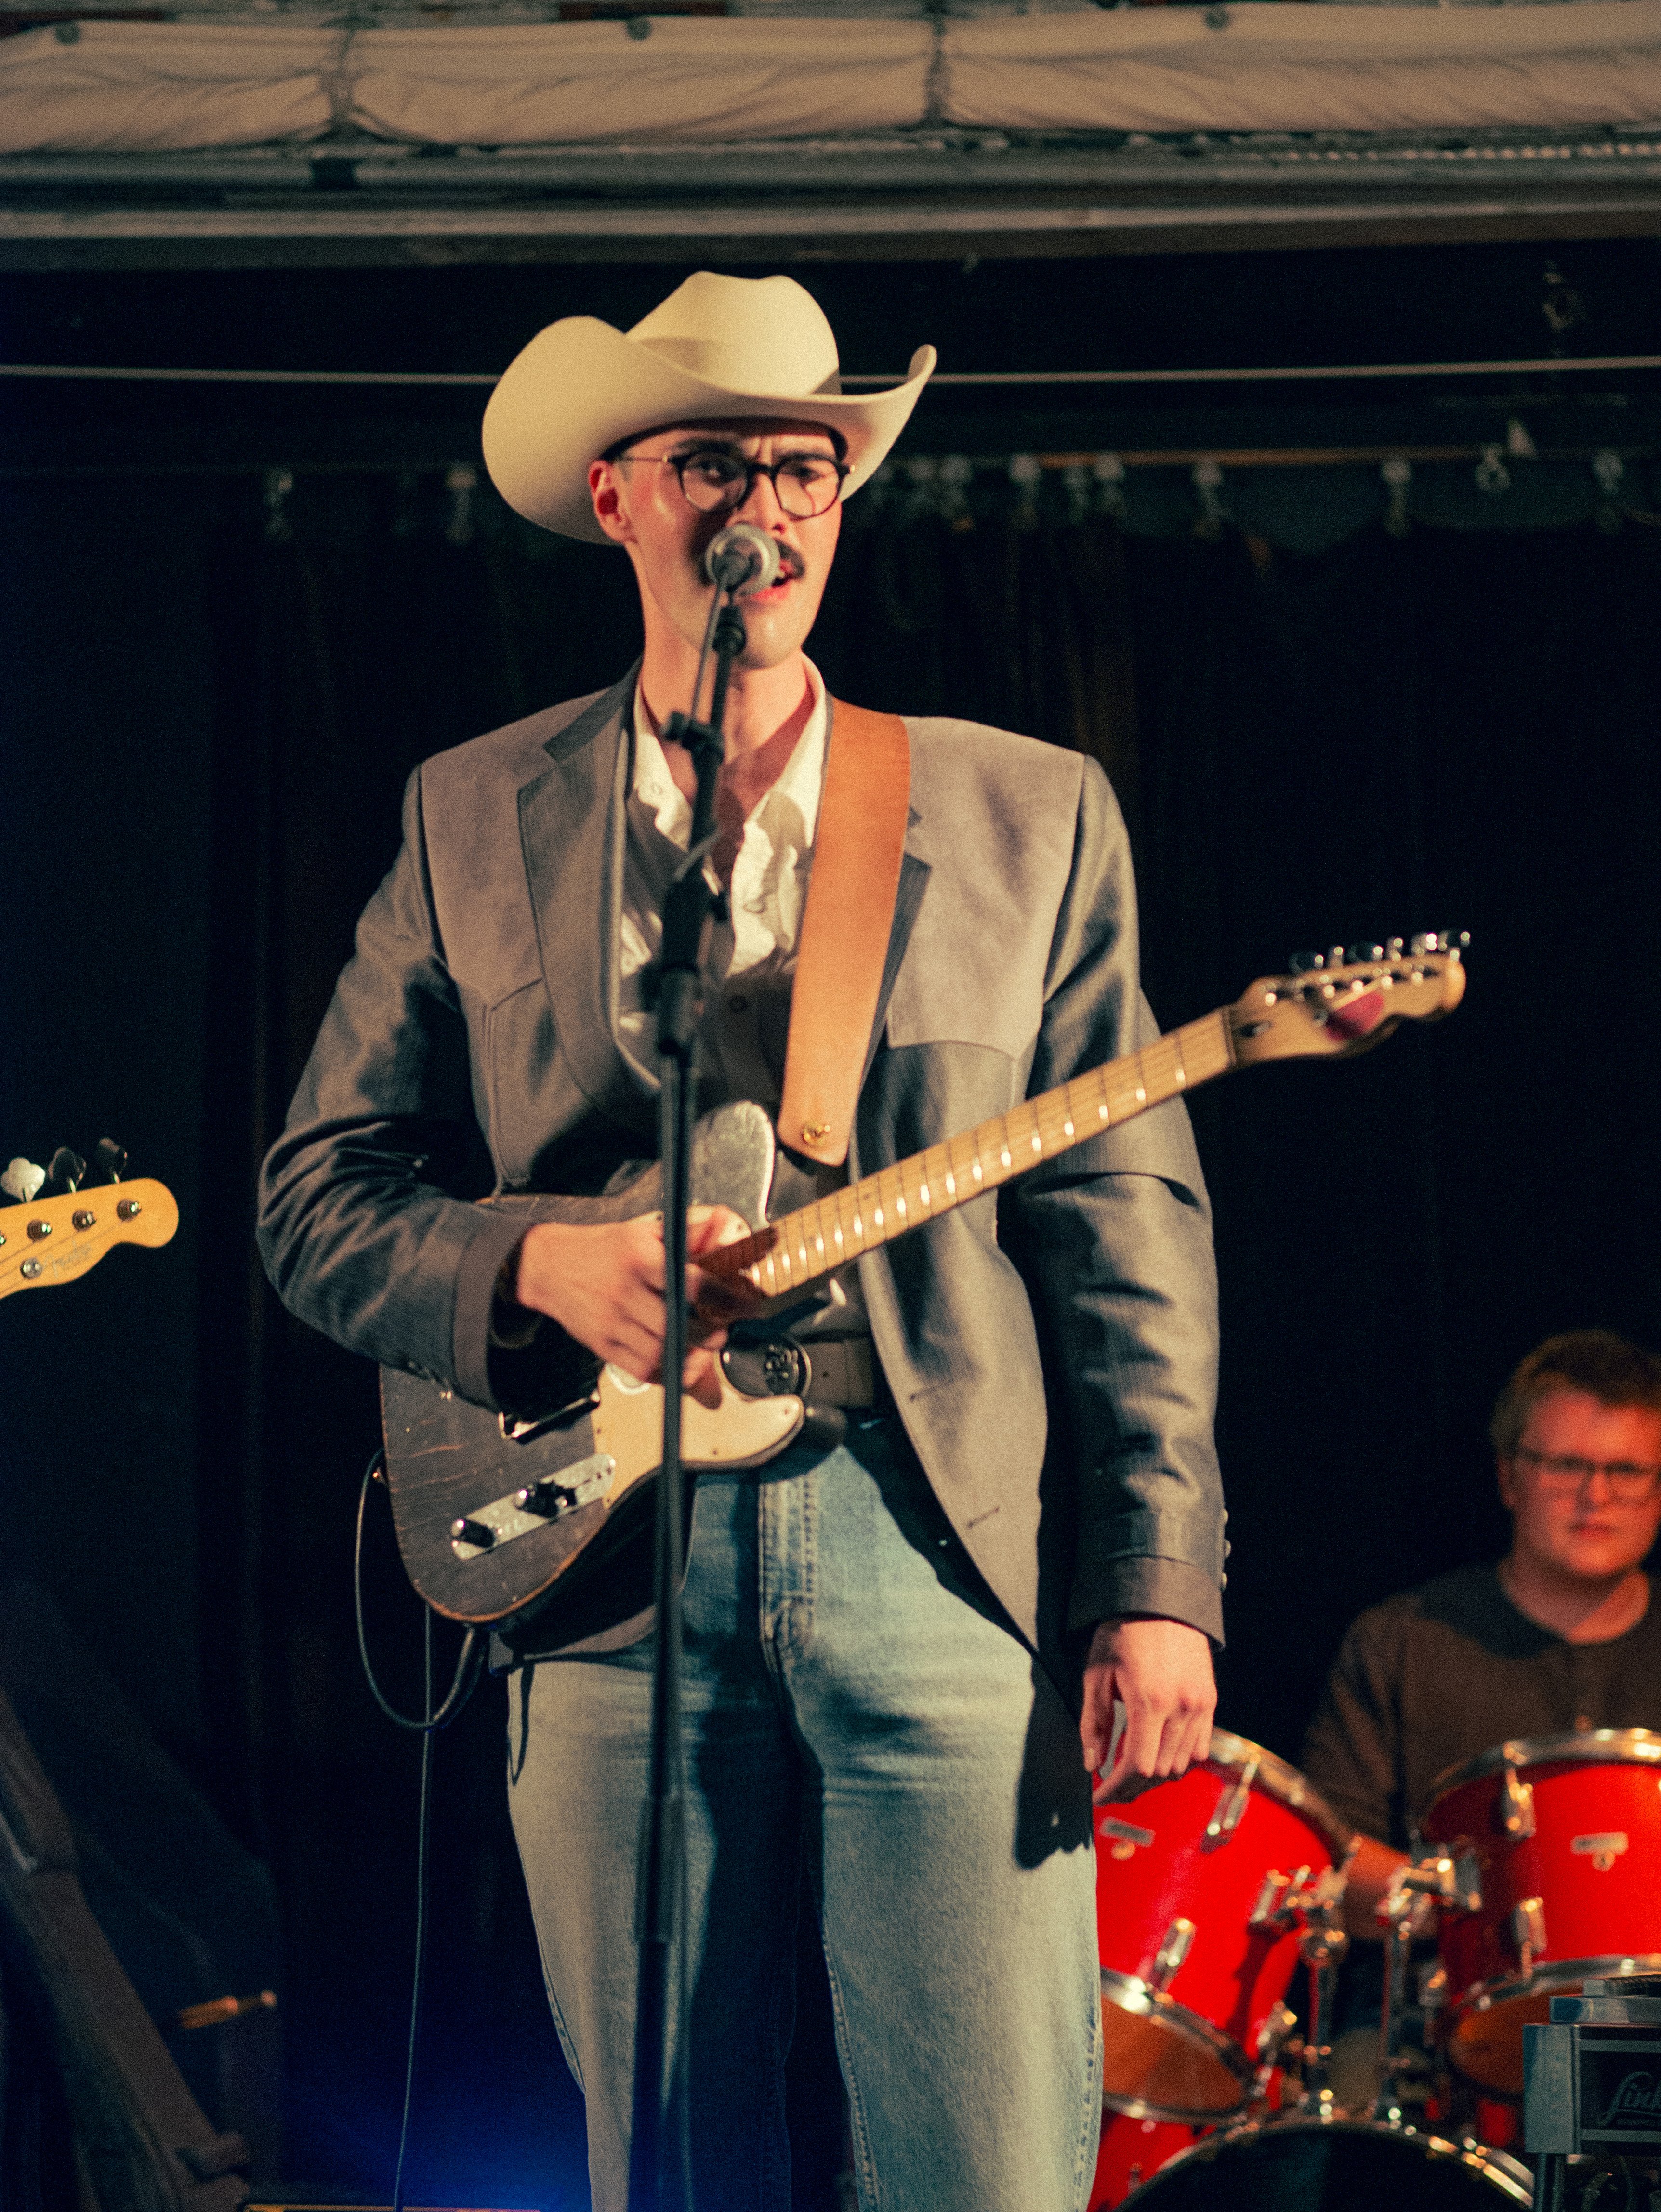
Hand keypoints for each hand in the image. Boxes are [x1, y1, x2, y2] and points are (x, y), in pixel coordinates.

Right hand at [508, 1206, 755, 1394]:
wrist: (546, 1267)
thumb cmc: (602, 1248)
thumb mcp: (644, 1231)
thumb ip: (688, 1231)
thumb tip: (725, 1222)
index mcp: (639, 1258)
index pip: (692, 1284)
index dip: (727, 1299)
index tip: (750, 1307)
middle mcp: (625, 1292)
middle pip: (678, 1326)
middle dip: (710, 1334)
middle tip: (723, 1330)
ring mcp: (611, 1323)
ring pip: (662, 1354)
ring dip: (692, 1356)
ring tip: (704, 1348)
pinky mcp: (602, 1346)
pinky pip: (642, 1370)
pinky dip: (668, 1372)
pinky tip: (680, 1361)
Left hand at [1081, 1616, 1215, 1800]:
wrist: (1162, 1602)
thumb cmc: (1124, 1633)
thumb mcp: (1096, 1675)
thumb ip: (1094, 1724)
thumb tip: (1092, 1764)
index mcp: (1150, 1701)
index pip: (1138, 1766)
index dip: (1117, 1788)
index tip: (1099, 1795)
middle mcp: (1182, 1707)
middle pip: (1160, 1771)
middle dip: (1132, 1786)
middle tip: (1110, 1786)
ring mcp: (1201, 1706)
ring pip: (1181, 1765)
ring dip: (1154, 1775)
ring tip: (1130, 1770)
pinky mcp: (1210, 1702)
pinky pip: (1199, 1748)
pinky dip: (1178, 1760)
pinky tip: (1157, 1753)